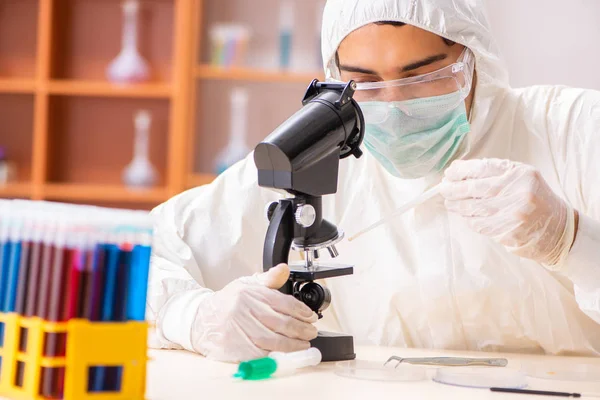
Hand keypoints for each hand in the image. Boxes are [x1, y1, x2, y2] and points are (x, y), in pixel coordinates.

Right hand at [191, 264, 318, 362]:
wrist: (200, 319)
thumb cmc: (227, 303)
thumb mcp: (246, 285)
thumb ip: (268, 279)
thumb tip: (284, 269)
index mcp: (250, 293)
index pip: (283, 302)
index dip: (302, 311)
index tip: (311, 317)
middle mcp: (244, 310)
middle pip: (281, 323)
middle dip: (301, 329)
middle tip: (311, 332)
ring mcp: (238, 330)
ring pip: (272, 340)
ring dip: (292, 345)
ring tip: (303, 345)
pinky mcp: (234, 347)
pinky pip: (260, 354)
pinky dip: (275, 355)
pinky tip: (285, 353)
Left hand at [440, 158, 576, 266]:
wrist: (559, 230)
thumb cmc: (535, 200)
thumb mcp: (522, 179)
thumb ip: (496, 173)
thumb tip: (460, 171)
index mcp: (520, 174)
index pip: (482, 168)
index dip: (461, 170)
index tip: (450, 173)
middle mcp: (517, 192)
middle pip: (474, 188)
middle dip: (453, 188)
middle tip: (443, 188)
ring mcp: (512, 213)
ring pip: (473, 208)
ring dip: (456, 205)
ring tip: (449, 202)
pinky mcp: (507, 232)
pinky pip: (479, 224)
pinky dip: (469, 219)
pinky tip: (465, 215)